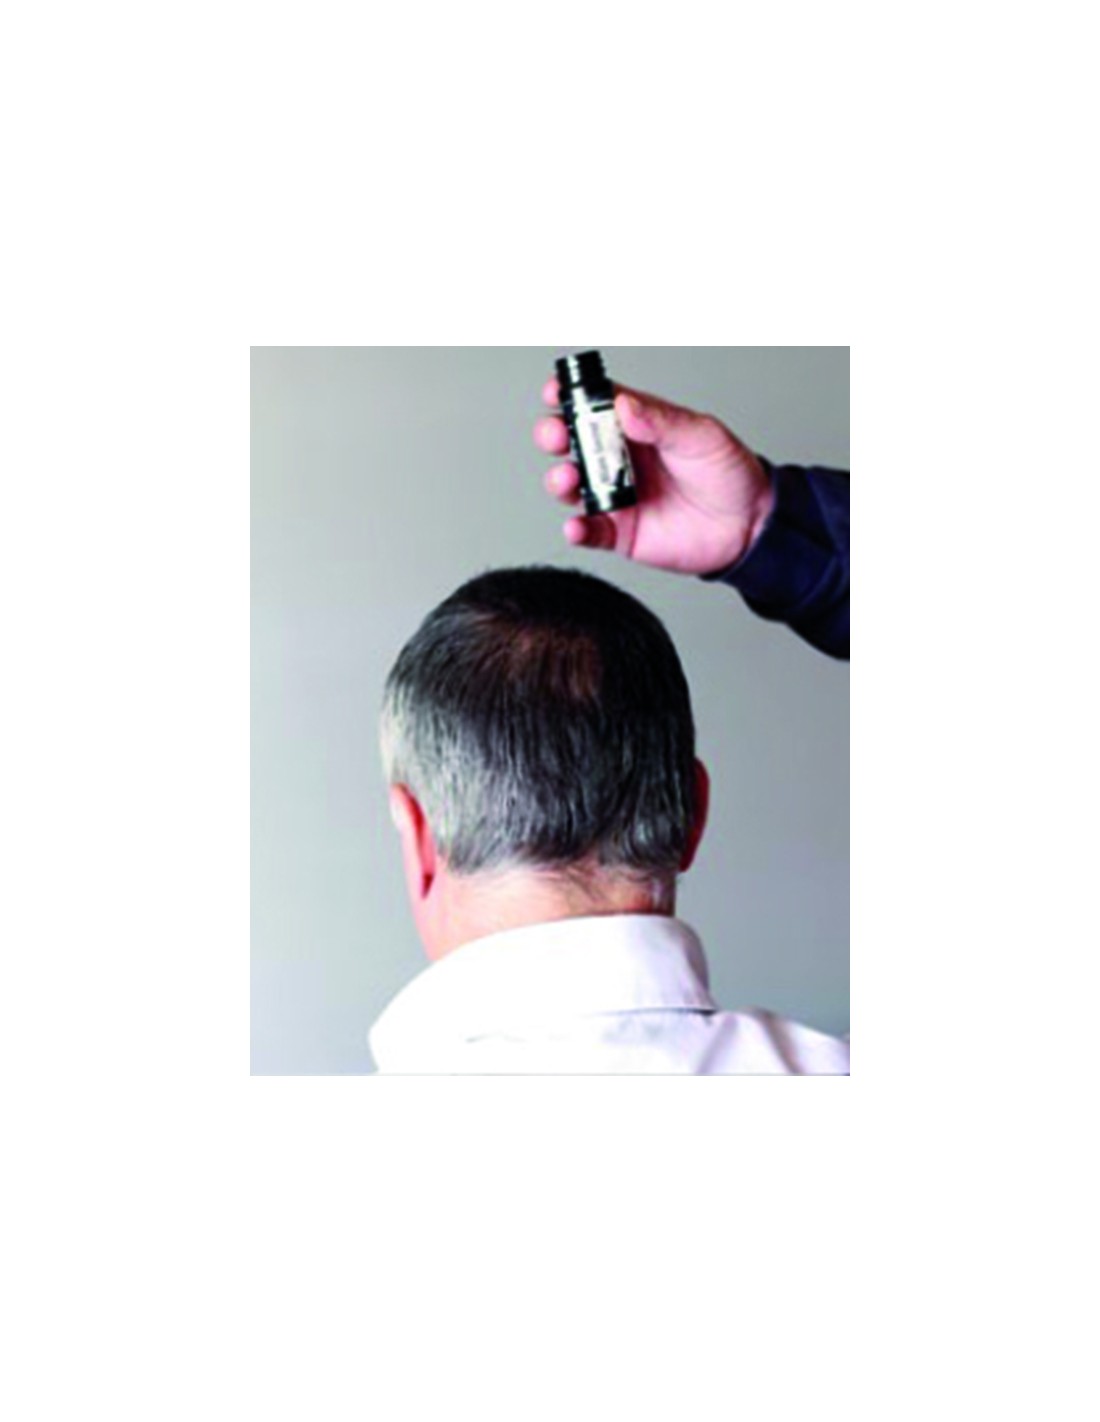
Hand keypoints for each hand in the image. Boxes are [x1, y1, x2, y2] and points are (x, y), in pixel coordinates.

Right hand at [534, 378, 774, 576]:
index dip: (568, 395)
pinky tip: (576, 526)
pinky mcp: (620, 531)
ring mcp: (615, 495)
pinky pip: (589, 531)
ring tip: (567, 479)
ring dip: (558, 480)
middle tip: (558, 436)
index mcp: (635, 426)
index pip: (592, 405)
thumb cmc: (727, 472)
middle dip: (553, 435)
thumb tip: (624, 406)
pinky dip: (576, 530)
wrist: (749, 524)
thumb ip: (661, 421)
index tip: (556, 393)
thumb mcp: (700, 435)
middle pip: (569, 442)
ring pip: (569, 486)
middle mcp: (618, 459)